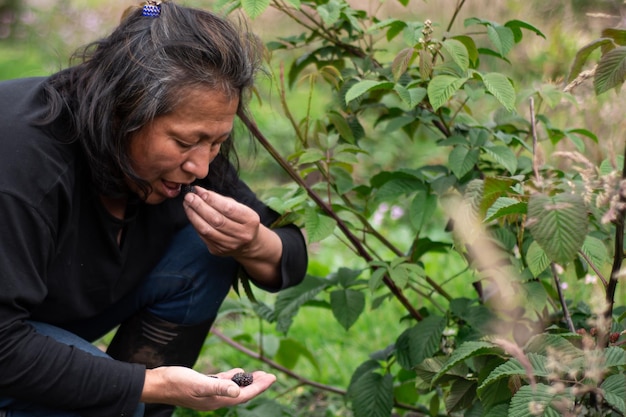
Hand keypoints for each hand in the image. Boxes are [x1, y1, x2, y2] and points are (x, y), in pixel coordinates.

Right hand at [142, 367, 275, 409]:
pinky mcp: (203, 386)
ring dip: (247, 382)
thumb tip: (237, 391)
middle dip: (257, 385)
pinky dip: (232, 378)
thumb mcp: (198, 383)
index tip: (273, 378)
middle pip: (242, 393)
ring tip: (259, 374)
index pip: (244, 395)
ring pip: (234, 388)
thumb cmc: (176, 383)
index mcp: (216, 400)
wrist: (157, 384)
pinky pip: (223, 384)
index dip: (260, 387)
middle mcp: (215, 399)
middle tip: (271, 375)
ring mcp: (209, 393)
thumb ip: (218, 386)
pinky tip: (238, 373)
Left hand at [183, 186, 260, 257]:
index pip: (229, 208)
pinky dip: (195, 224)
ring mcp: (230, 245)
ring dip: (194, 215)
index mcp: (251, 220)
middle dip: (199, 206)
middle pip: (216, 220)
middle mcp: (242, 235)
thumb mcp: (239, 207)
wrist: (248, 244)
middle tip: (189, 197)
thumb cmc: (241, 220)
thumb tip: (200, 192)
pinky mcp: (218, 251)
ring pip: (207, 230)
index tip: (199, 191)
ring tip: (187, 204)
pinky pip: (203, 236)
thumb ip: (221, 199)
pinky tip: (191, 215)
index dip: (212, 199)